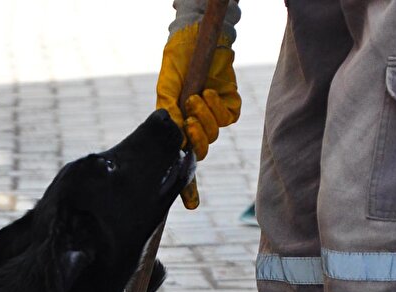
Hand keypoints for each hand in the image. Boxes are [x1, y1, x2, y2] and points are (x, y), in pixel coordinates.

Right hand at [155, 24, 240, 159]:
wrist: (195, 39)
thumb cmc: (177, 63)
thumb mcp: (166, 87)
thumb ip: (169, 110)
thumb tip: (178, 138)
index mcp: (181, 122)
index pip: (189, 148)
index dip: (189, 149)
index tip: (182, 136)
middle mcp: (199, 121)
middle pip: (204, 144)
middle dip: (198, 135)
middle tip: (190, 120)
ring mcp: (215, 113)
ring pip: (215, 130)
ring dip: (205, 116)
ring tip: (195, 96)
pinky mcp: (230, 103)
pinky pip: (228, 116)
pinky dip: (217, 107)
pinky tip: (208, 93)